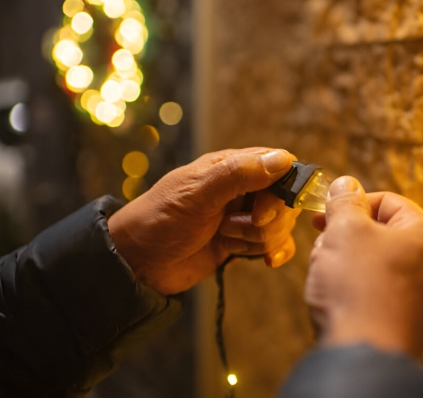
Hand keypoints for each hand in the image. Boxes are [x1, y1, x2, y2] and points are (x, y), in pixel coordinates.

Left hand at [108, 148, 300, 294]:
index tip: (261, 211)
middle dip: (267, 220)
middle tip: (232, 226)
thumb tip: (283, 160)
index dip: (282, 190)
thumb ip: (240, 174)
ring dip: (259, 238)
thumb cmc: (162, 220)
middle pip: (283, 200)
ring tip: (226, 239)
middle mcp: (241, 189)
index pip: (280, 166)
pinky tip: (267, 261)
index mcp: (231, 167)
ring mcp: (242, 216)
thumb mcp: (199, 194)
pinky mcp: (240, 242)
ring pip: (279, 225)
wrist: (139, 263)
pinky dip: (274, 251)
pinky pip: (273, 244)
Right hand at [306, 176, 422, 358]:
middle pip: (377, 231)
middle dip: (344, 236)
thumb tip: (345, 184)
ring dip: (342, 261)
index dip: (351, 203)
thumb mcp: (346, 230)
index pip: (386, 200)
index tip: (323, 213)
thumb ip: (345, 201)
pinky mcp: (398, 314)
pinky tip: (335, 297)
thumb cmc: (359, 290)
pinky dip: (349, 286)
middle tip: (324, 246)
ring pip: (369, 260)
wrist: (363, 357)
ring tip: (328, 276)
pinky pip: (370, 287)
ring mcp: (415, 292)